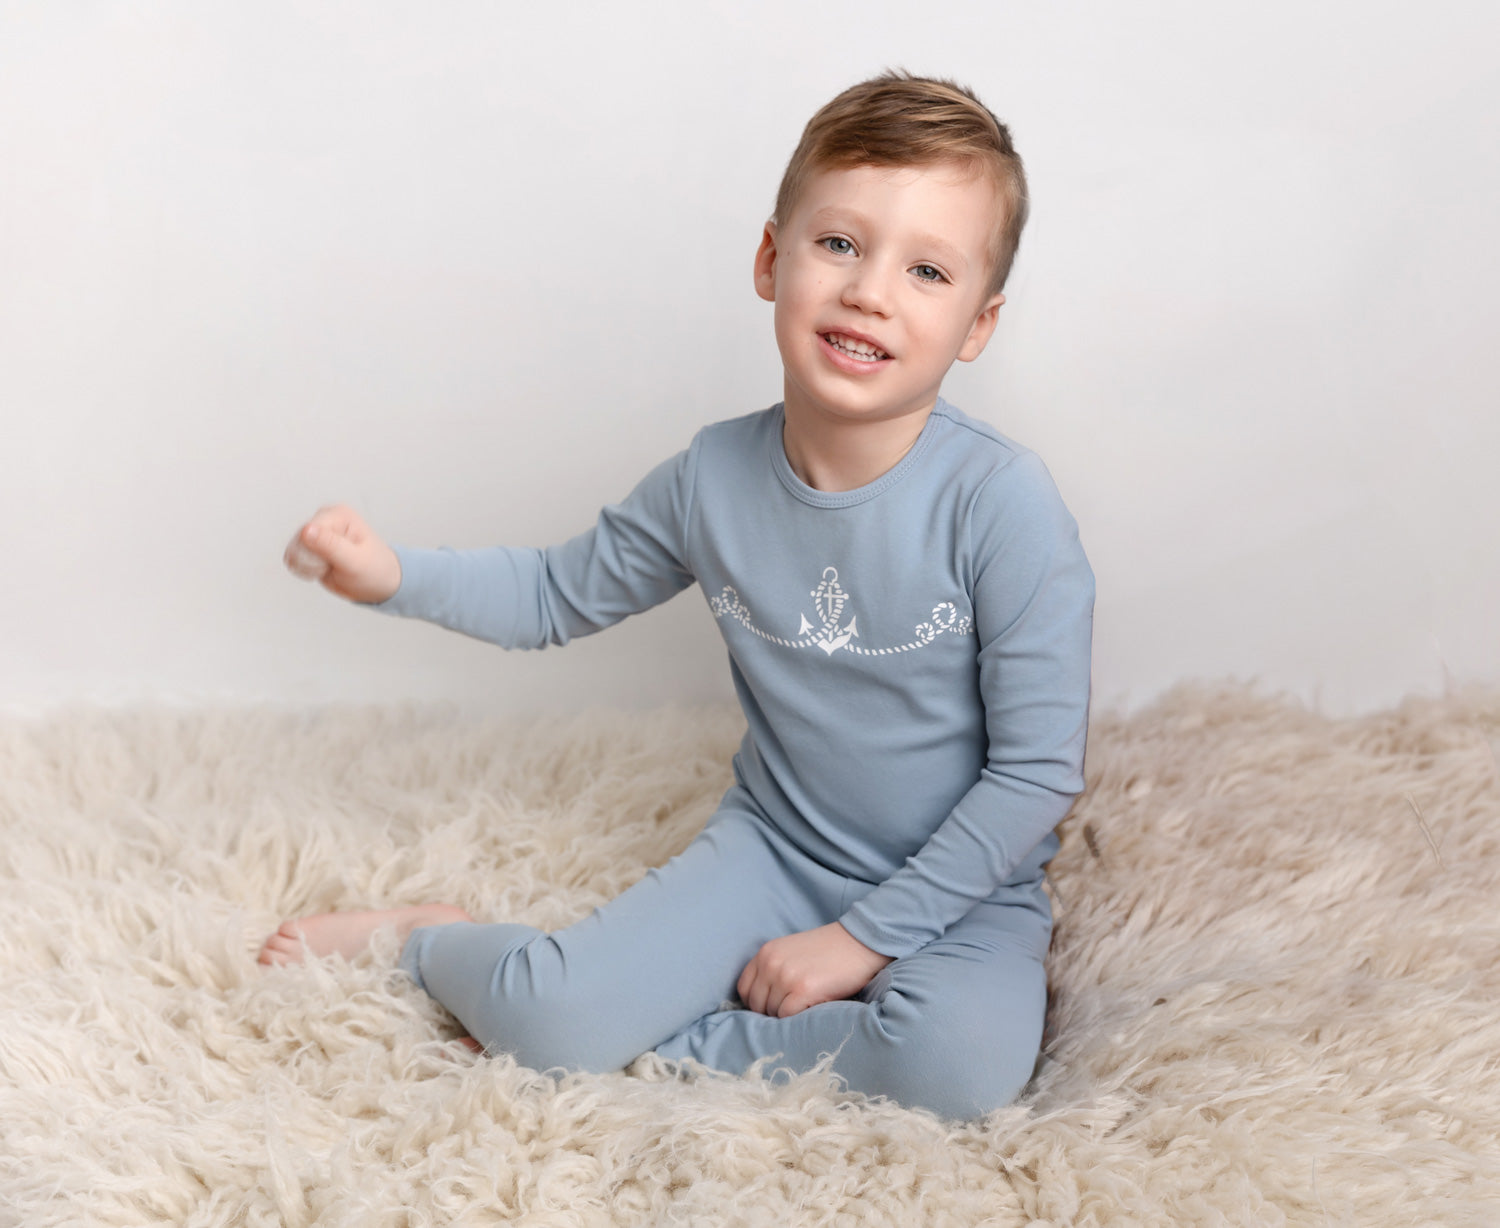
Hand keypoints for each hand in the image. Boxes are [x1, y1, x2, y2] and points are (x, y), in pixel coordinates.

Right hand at [283, 504, 401, 603]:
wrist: (381, 583)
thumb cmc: (375, 570)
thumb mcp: (355, 560)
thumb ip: (330, 545)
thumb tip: (306, 530)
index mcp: (338, 515)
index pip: (308, 530)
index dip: (315, 552)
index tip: (332, 562)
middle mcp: (325, 520)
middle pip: (298, 541)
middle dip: (312, 560)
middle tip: (333, 566)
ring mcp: (316, 534)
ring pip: (293, 551)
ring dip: (308, 566)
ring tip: (330, 568)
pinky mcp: (310, 548)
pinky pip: (294, 559)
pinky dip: (306, 569)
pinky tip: (322, 570)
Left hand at [737, 922, 893, 1017]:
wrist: (860, 942)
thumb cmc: (828, 951)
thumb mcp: (791, 953)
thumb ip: (773, 970)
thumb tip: (760, 1004)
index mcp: (765, 953)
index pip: (744, 989)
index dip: (757, 1003)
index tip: (773, 1007)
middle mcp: (770, 964)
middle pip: (756, 1006)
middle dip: (772, 1013)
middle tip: (795, 1009)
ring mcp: (785, 977)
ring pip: (772, 1014)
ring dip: (788, 1016)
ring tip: (807, 1006)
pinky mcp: (803, 990)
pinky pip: (788, 1018)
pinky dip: (799, 1019)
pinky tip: (814, 1009)